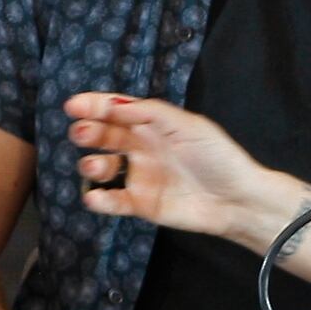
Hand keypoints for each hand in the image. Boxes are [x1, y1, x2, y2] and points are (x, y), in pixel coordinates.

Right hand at [62, 92, 278, 237]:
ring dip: (92, 165)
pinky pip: (114, 200)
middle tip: (82, 133)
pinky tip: (95, 197)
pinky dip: (100, 199)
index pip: (117, 110)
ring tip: (93, 166)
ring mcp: (140, 176)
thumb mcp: (188, 125)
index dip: (95, 106)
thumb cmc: (218, 157)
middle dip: (90, 132)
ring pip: (104, 168)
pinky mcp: (141, 204)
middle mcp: (142, 148)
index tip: (74, 106)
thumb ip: (151, 113)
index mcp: (153, 124)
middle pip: (106, 136)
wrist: (237, 199)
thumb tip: (115, 105)